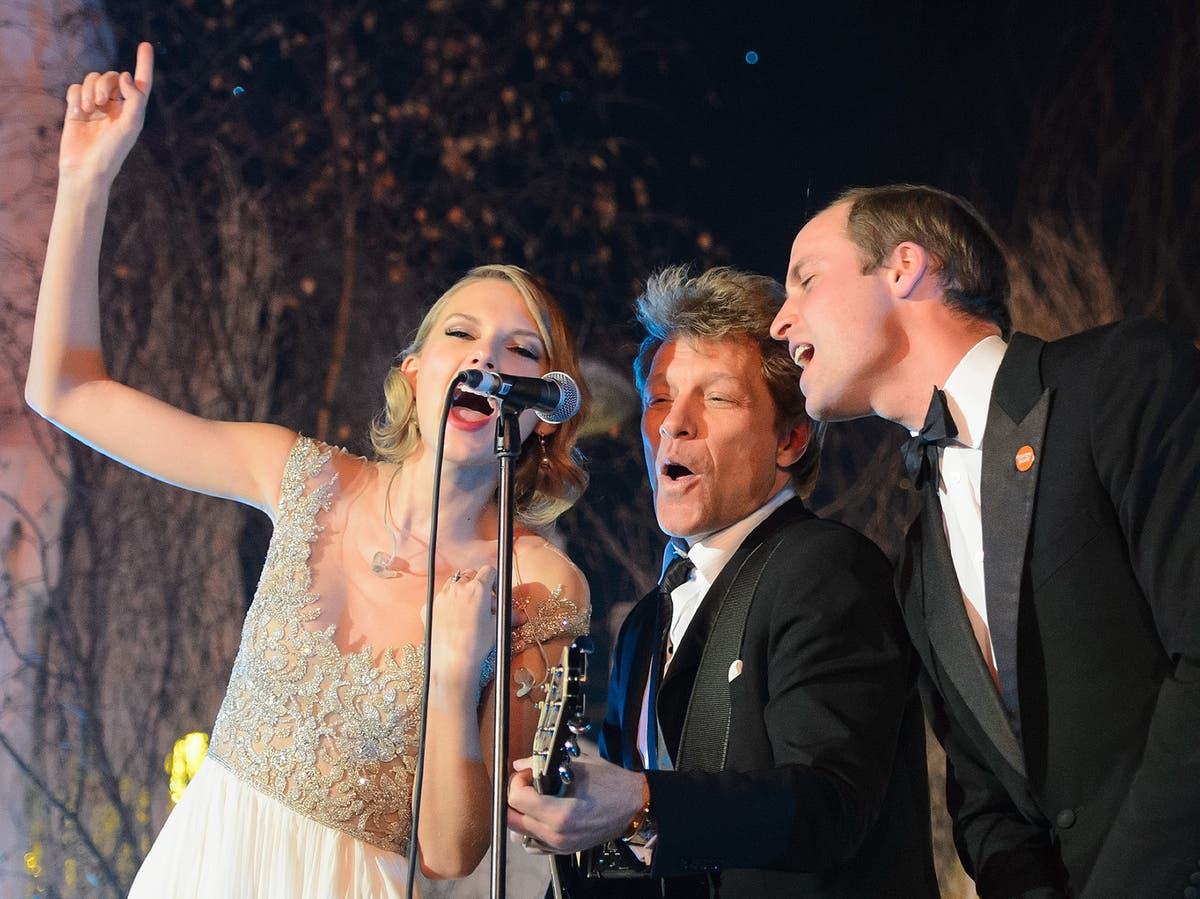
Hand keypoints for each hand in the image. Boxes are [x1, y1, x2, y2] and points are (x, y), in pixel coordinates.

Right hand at [60, 41, 153, 181]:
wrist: (86, 168)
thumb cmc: (113, 151)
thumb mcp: (130, 125)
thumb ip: (134, 99)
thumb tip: (126, 76)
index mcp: (132, 110)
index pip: (140, 82)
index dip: (143, 64)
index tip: (145, 45)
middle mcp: (116, 106)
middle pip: (111, 76)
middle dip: (105, 83)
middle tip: (102, 101)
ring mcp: (96, 106)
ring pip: (92, 79)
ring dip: (90, 89)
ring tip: (89, 108)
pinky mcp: (77, 108)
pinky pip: (75, 88)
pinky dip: (76, 95)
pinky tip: (78, 111)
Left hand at [425, 565, 497, 680]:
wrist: (451, 664)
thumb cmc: (476, 646)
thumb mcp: (496, 628)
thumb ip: (508, 616)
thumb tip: (520, 616)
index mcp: (477, 589)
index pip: (489, 571)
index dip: (494, 580)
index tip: (495, 592)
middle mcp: (457, 588)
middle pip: (470, 575)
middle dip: (477, 585)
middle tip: (483, 603)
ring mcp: (441, 597)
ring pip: (453, 584)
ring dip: (461, 592)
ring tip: (468, 611)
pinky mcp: (428, 608)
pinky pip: (439, 599)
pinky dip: (446, 605)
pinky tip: (452, 621)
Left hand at [507, 752, 647, 853]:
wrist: (633, 805)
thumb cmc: (611, 784)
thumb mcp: (577, 766)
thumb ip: (543, 765)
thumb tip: (520, 764)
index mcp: (559, 814)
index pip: (516, 799)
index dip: (518, 780)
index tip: (527, 772)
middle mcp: (556, 835)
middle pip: (512, 820)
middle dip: (514, 797)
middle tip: (526, 783)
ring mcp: (559, 846)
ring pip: (519, 834)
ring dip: (519, 815)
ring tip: (532, 799)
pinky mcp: (563, 850)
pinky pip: (534, 844)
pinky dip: (530, 830)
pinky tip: (540, 814)